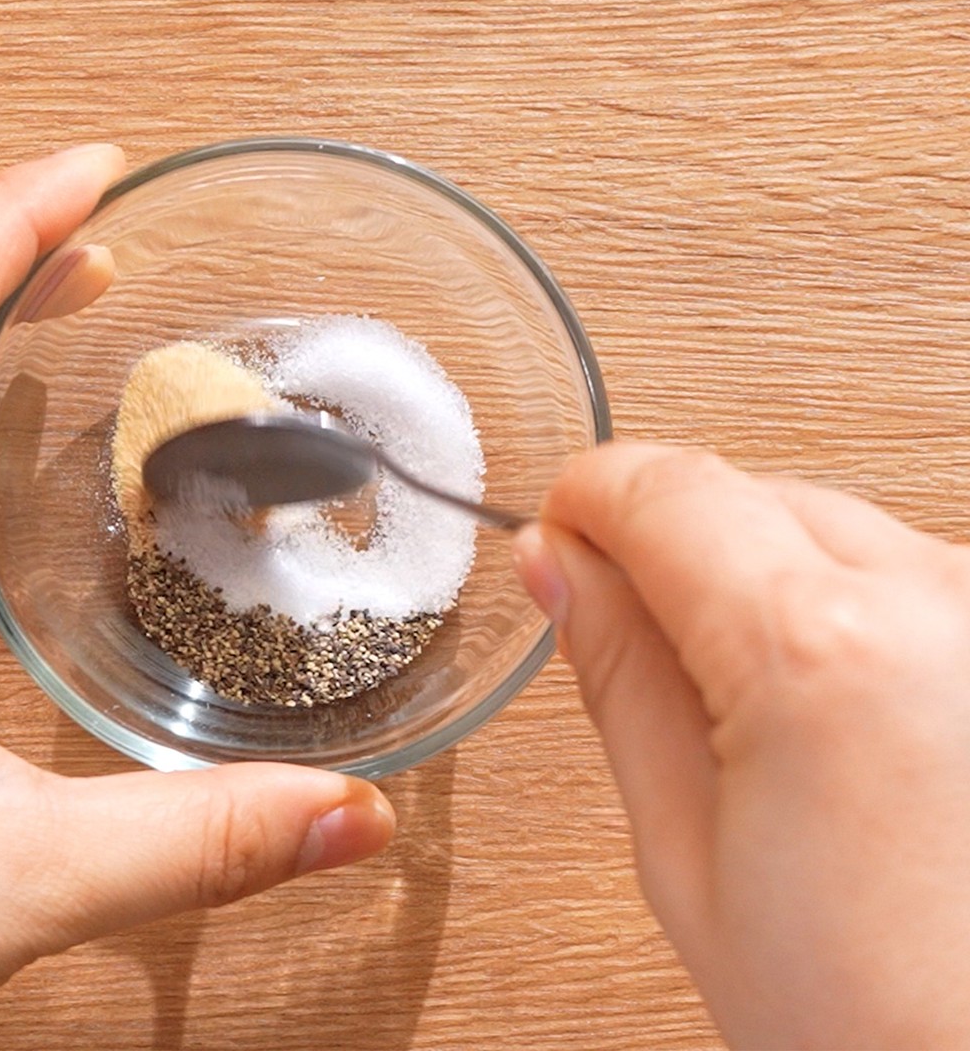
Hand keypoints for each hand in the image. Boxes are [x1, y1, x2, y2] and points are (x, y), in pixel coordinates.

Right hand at [515, 442, 969, 1048]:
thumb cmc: (875, 1020)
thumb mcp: (686, 856)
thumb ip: (619, 677)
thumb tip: (560, 569)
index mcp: (817, 654)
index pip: (664, 491)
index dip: (587, 501)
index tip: (556, 535)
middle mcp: (936, 606)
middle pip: (747, 490)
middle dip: (668, 541)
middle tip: (625, 635)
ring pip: (826, 524)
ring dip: (757, 572)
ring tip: (740, 706)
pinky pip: (902, 573)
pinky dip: (837, 606)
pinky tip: (822, 711)